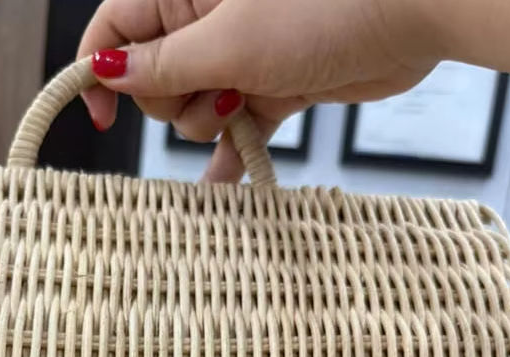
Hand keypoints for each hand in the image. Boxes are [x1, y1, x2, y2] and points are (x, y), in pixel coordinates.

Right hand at [76, 0, 440, 181]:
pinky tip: (219, 186)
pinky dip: (230, 155)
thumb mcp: (227, 41)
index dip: (99, 73)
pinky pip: (236, 131)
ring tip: (244, 103)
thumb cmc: (324, 7)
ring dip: (211, 123)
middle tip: (211, 90)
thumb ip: (164, 65)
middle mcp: (206, 22)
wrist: (410, 14)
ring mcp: (240, 56)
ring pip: (194, 112)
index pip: (115, 30)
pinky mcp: (273, 86)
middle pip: (153, 82)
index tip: (99, 116)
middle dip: (173, 100)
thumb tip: (107, 74)